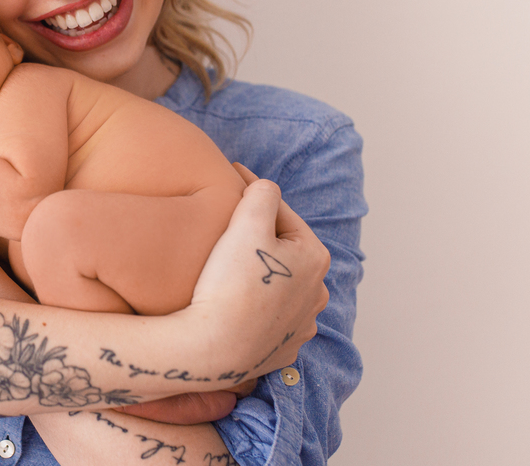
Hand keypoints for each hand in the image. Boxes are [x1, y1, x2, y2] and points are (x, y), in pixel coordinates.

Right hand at [182, 163, 329, 383]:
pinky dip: (255, 304)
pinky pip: (269, 316)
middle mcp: (317, 293)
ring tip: (230, 266)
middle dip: (258, 236)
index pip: (280, 213)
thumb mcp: (247, 222)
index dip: (252, 195)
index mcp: (315, 257)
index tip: (230, 179)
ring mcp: (301, 325)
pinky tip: (235, 301)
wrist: (212, 347)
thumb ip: (262, 192)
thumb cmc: (230, 283)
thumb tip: (265, 187)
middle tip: (226, 226)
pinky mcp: (281, 349)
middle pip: (282, 250)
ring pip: (278, 284)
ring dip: (260, 271)